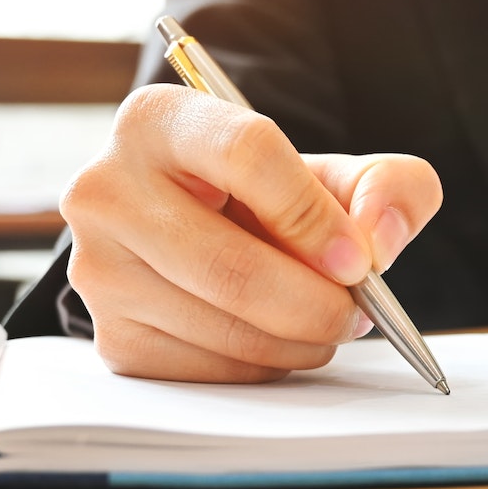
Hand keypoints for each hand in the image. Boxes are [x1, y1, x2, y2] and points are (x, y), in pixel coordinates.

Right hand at [61, 85, 442, 381]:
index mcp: (160, 119)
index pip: (246, 155)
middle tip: (358, 314)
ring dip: (299, 341)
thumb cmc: (275, 200)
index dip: (314, 216)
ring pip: (223, 326)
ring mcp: (98, 267)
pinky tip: (278, 340)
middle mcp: (106, 188)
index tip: (358, 260)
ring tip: (326, 323)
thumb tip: (377, 240)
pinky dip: (263, 366)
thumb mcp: (341, 174)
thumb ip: (390, 187)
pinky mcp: (112, 336)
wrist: (212, 235)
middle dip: (317, 303)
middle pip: (231, 265)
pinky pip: (206, 369)